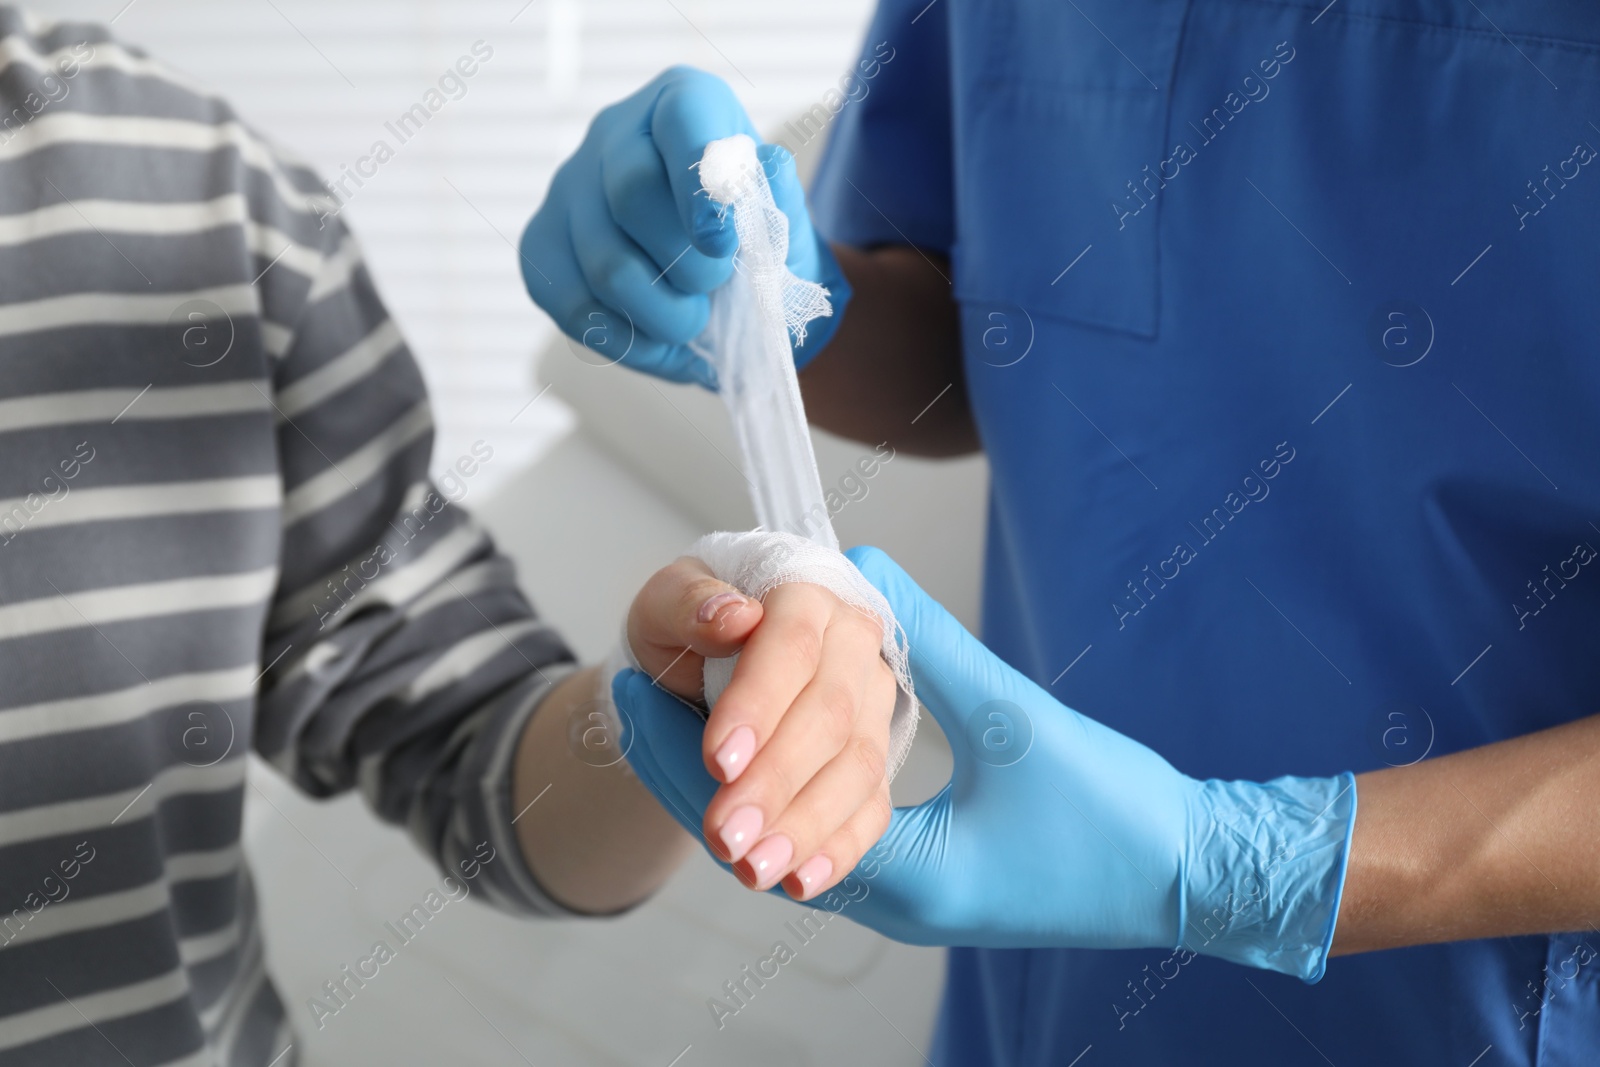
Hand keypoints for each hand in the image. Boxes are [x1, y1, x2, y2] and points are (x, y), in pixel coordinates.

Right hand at [521, 66, 845, 387]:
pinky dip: (628, 341)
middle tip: (714, 286)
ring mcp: (568, 187)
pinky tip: (661, 341)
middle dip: (686, 262)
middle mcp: (615, 130)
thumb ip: (776, 195)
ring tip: (695, 322)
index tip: (722, 242)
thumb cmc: (753, 238)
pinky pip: (575, 305)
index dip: (700, 182)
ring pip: (603, 264)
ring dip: (663, 314)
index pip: (682, 119)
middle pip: (630, 193)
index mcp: (683, 102)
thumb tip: (770, 165)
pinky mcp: (542, 245)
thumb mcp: (782, 216)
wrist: (726, 284)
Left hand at [617, 548, 1358, 980]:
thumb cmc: (1116, 821)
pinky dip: (787, 794)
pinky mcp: (932, 878)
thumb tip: (860, 571)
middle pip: (752, 840)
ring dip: (732, 788)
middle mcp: (889, 901)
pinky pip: (830, 838)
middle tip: (629, 704)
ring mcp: (909, 898)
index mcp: (901, 877)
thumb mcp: (1016, 722)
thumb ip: (930, 643)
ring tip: (676, 726)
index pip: (754, 816)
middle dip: (687, 774)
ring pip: (784, 841)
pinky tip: (764, 755)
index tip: (636, 690)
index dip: (685, 752)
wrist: (1193, 880)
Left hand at [625, 558, 896, 900]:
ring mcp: (870, 705)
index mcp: (804, 597)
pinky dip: (837, 850)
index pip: (792, 647)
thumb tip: (733, 617)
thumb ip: (689, 605)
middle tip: (725, 836)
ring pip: (856, 768)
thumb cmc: (682, 631)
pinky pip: (870, 809)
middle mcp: (851, 646)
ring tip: (753, 869)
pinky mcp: (872, 758)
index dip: (759, 706)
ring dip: (805, 826)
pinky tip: (801, 881)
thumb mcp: (662, 609)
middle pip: (829, 715)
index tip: (717, 763)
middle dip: (776, 782)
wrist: (697, 670)